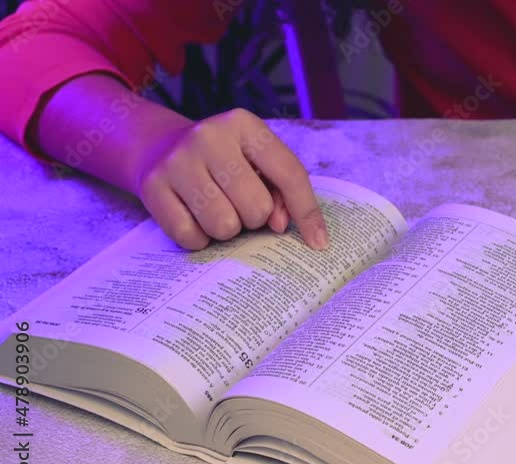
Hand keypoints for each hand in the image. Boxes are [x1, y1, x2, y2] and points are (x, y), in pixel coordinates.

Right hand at [132, 108, 328, 249]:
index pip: (289, 174)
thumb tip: (281, 225)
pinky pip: (191, 237)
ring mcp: (177, 161)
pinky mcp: (152, 187)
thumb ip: (281, 191)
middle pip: (256, 208)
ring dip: (227, 229)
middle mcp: (209, 137)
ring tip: (218, 209)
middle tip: (241, 206)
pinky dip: (199, 238)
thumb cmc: (224, 161)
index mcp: (244, 125)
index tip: (319, 242)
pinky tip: (194, 217)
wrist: (158, 146)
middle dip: (254, 218)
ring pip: (224, 226)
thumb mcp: (256, 162)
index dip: (307, 212)